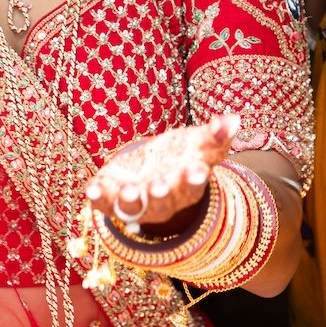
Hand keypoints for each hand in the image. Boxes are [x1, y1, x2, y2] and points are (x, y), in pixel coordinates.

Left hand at [85, 114, 239, 228]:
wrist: (148, 171)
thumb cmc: (178, 157)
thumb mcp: (198, 144)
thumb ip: (215, 135)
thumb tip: (234, 119)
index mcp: (185, 187)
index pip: (192, 186)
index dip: (193, 179)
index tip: (197, 170)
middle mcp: (161, 200)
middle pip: (163, 202)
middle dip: (160, 194)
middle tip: (159, 186)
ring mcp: (136, 201)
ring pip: (134, 207)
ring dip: (130, 200)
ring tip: (129, 191)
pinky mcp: (112, 198)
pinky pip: (104, 202)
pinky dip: (98, 198)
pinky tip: (91, 190)